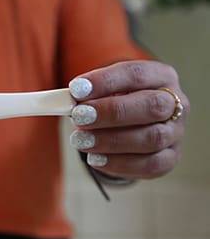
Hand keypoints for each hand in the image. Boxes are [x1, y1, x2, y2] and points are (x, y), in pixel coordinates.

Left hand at [68, 60, 188, 179]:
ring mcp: (175, 132)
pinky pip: (149, 164)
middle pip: (151, 106)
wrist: (131, 122)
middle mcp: (175, 103)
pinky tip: (95, 159)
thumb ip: (86, 94)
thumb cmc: (114, 100)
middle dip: (111, 112)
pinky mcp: (170, 158)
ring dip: (111, 140)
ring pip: (151, 138)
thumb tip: (62, 102)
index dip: (105, 82)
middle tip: (79, 117)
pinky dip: (119, 164)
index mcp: (160, 76)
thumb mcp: (101, 90)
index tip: (76, 89)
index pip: (136, 74)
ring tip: (80, 141)